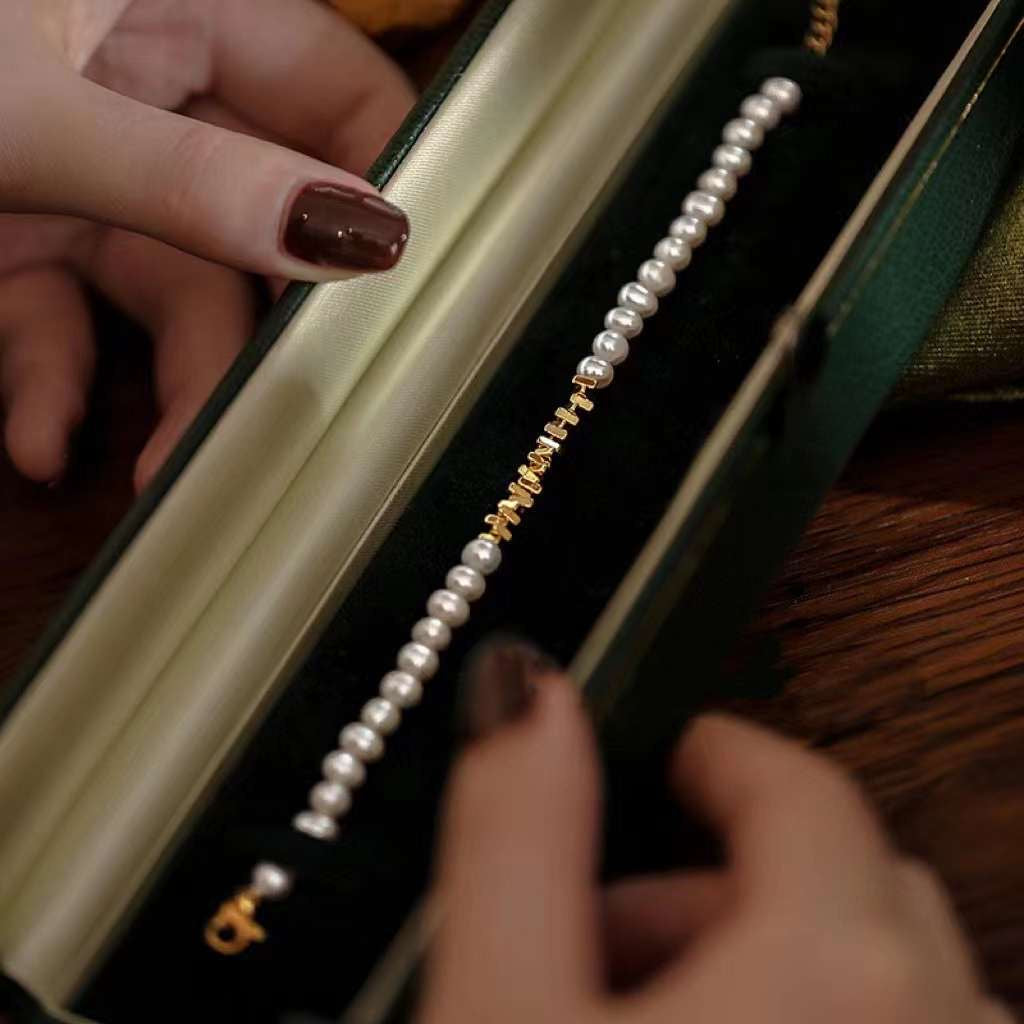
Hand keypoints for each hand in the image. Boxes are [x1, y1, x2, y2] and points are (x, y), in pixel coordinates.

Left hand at [0, 0, 413, 489]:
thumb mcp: (35, 113)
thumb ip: (199, 182)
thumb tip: (357, 236)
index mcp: (183, 7)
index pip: (344, 95)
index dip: (387, 186)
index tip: (409, 294)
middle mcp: (151, 89)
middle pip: (263, 227)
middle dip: (263, 337)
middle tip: (277, 423)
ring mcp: (86, 166)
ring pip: (171, 292)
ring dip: (160, 392)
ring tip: (152, 474)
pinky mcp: (22, 228)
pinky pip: (67, 317)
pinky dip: (54, 384)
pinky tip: (38, 444)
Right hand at [420, 653, 1013, 1022]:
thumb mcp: (500, 1000)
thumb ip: (515, 827)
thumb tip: (522, 687)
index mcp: (832, 965)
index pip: (797, 787)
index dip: (719, 756)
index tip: (670, 757)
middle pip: (850, 878)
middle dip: (726, 881)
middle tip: (610, 934)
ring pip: (894, 973)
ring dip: (785, 961)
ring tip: (661, 1008)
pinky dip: (834, 1020)